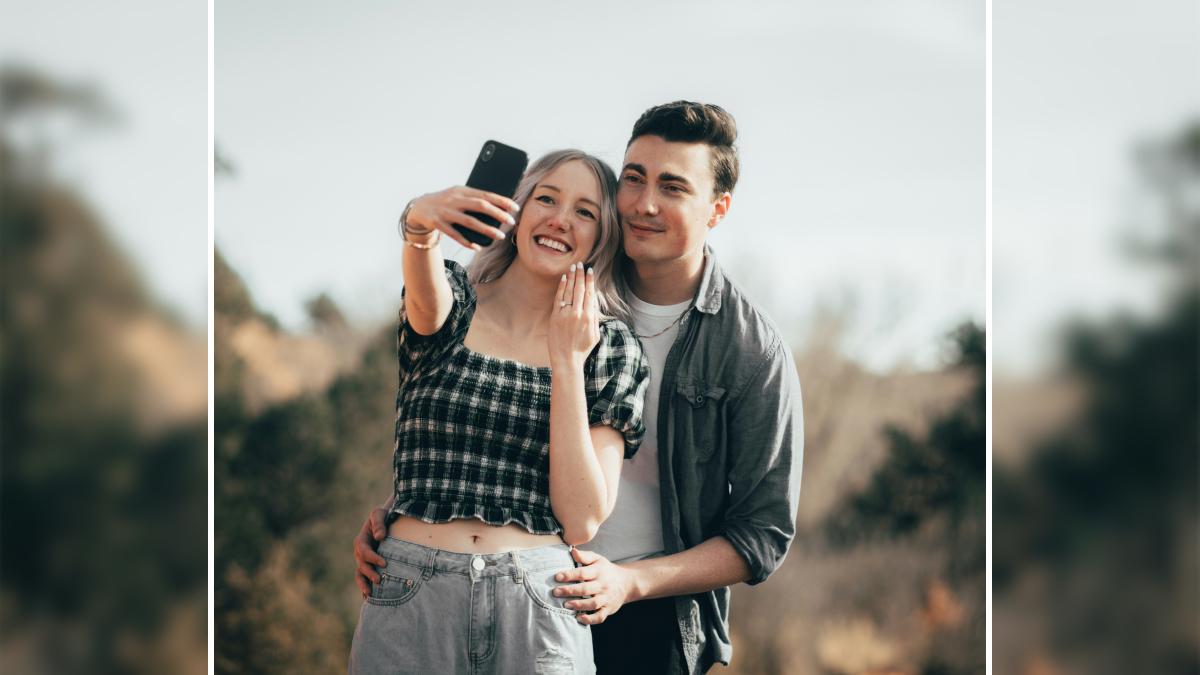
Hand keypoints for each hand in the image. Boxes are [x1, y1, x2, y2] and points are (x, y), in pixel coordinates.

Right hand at [352, 508, 388, 598]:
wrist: (388, 521)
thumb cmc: (384, 516)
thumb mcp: (379, 515)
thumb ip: (379, 523)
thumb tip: (379, 536)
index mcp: (361, 541)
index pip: (365, 552)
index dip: (373, 558)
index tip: (384, 563)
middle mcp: (360, 553)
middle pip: (362, 566)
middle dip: (369, 574)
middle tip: (379, 580)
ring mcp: (364, 562)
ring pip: (360, 575)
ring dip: (363, 584)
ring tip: (369, 594)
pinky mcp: (370, 567)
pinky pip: (364, 579)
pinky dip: (364, 588)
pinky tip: (368, 598)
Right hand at [406, 186, 520, 249]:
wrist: (418, 208)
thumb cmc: (444, 202)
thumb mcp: (457, 195)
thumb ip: (473, 199)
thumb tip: (497, 207)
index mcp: (461, 190)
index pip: (485, 194)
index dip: (501, 200)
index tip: (515, 207)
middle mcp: (454, 199)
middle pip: (480, 206)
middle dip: (498, 214)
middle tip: (511, 221)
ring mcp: (445, 212)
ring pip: (470, 221)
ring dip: (487, 229)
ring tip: (500, 236)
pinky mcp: (438, 224)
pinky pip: (455, 235)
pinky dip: (467, 241)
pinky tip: (478, 246)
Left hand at [548, 263, 599, 368]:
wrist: (566, 360)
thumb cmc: (582, 350)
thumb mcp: (595, 335)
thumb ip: (595, 319)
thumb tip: (594, 304)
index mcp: (589, 317)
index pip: (590, 293)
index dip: (590, 280)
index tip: (590, 270)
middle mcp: (578, 313)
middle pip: (580, 289)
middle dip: (580, 275)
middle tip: (581, 264)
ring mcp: (565, 314)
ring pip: (570, 291)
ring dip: (571, 277)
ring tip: (573, 267)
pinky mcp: (555, 317)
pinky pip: (559, 298)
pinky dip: (561, 287)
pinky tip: (564, 278)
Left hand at [552, 548, 637, 624]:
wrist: (626, 583)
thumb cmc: (606, 570)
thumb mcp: (597, 559)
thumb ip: (584, 556)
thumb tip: (571, 551)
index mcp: (599, 571)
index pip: (583, 573)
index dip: (570, 575)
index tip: (557, 576)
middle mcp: (603, 585)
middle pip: (586, 589)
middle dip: (570, 591)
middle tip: (556, 592)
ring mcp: (606, 598)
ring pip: (593, 603)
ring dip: (578, 605)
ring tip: (565, 605)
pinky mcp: (608, 609)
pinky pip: (600, 617)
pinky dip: (589, 619)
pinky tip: (578, 618)